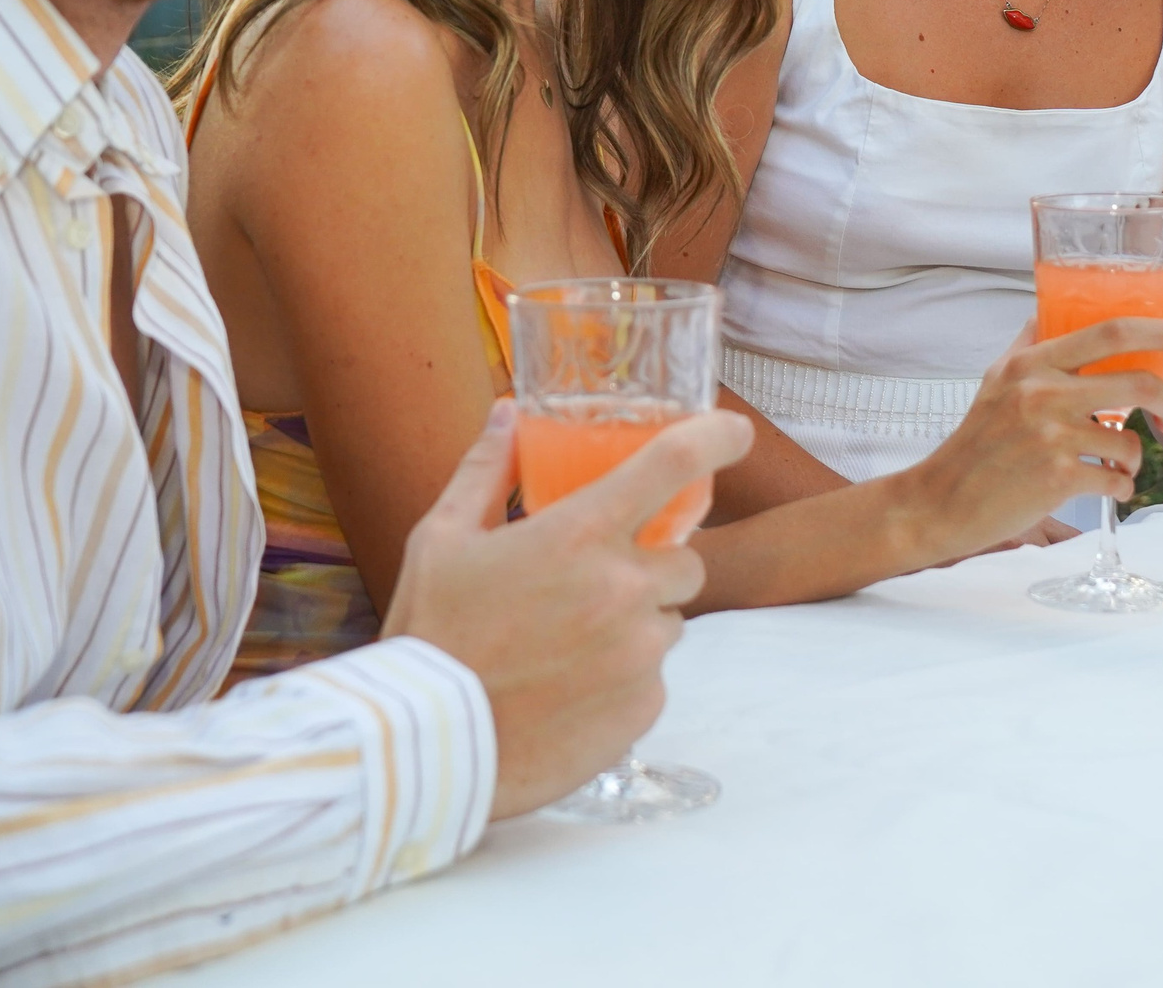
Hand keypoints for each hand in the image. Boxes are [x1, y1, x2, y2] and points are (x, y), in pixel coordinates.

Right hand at [381, 400, 754, 818]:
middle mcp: (625, 588)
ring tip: (568, 647)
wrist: (428, 749)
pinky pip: (654, 678)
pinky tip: (570, 689)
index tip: (734, 432)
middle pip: (686, 560)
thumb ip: (484, 470)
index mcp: (580, 535)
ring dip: (636, 625)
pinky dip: (625, 678)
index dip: (717, 437)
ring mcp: (642, 652)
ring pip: (669, 621)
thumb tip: (508, 413)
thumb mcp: (440, 539)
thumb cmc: (430, 637)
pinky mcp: (646, 707)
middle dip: (652, 566)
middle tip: (592, 588)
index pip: (675, 463)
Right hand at [897, 316, 1162, 560]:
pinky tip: (1104, 488)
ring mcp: (1051, 437)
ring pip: (1130, 441)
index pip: (1111, 331)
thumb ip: (1030, 345)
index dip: (1162, 333)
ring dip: (1133, 459)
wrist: (941, 500)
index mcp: (1032, 364)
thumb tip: (1052, 309)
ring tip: (1114, 466)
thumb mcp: (996, 379)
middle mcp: (1042, 393)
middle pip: (1139, 383)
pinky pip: (1117, 480)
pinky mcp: (1058, 479)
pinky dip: (1120, 487)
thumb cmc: (975, 442)